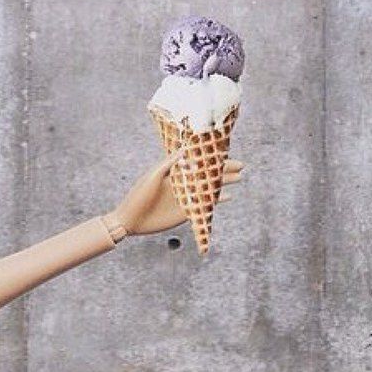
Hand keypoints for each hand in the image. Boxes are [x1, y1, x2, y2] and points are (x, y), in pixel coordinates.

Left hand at [106, 150, 244, 236]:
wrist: (130, 220)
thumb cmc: (138, 195)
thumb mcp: (152, 176)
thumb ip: (168, 164)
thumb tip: (185, 151)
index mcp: (175, 172)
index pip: (197, 163)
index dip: (211, 159)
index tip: (226, 153)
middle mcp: (183, 184)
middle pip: (207, 175)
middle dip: (224, 170)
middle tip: (241, 166)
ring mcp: (185, 198)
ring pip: (209, 189)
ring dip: (224, 184)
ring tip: (239, 178)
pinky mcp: (186, 213)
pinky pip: (205, 206)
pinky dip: (217, 201)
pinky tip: (229, 197)